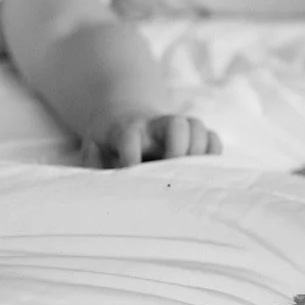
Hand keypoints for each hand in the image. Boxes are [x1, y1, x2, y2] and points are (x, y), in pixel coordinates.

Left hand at [83, 113, 222, 167]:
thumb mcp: (92, 151)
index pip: (130, 136)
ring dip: (198, 151)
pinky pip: (212, 140)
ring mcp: (178, 128)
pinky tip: (200, 173)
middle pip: (177, 124)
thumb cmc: (107, 145)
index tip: (129, 174)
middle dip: (179, 149)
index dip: (131, 155)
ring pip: (198, 128)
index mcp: (127, 130)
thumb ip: (93, 166)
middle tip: (171, 172)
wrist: (124, 118)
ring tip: (188, 176)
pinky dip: (211, 156)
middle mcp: (156, 126)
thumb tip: (102, 187)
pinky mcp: (193, 136)